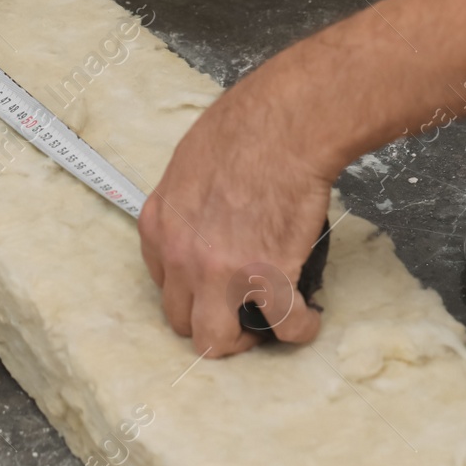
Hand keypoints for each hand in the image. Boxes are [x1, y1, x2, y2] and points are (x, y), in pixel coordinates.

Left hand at [142, 45, 335, 355]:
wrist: (285, 124)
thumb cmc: (246, 128)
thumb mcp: (191, 165)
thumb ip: (190, 204)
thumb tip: (207, 219)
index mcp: (159, 226)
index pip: (162, 282)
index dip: (191, 289)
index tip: (212, 286)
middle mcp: (181, 256)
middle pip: (182, 319)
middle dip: (211, 321)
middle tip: (239, 312)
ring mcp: (220, 273)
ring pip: (216, 341)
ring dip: (242, 340)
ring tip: (266, 324)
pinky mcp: (266, 278)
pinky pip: (282, 327)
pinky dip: (297, 328)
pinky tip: (306, 318)